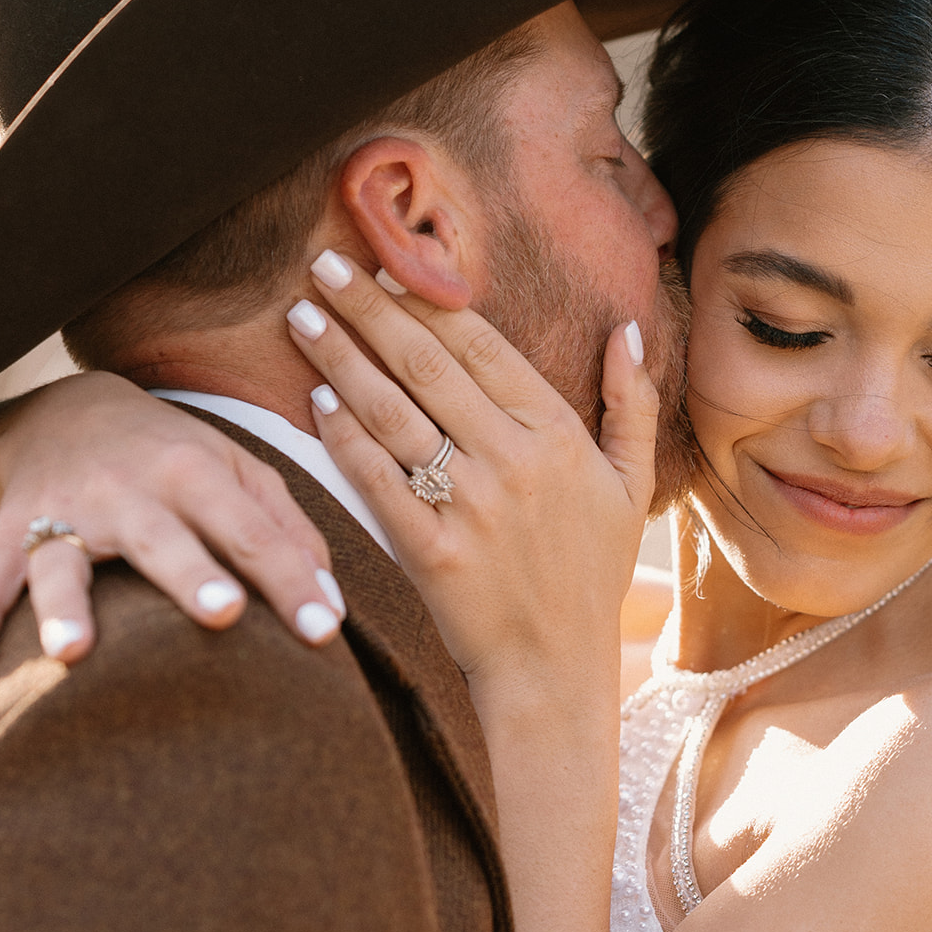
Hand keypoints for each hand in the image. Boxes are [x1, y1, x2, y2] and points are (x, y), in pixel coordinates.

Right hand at [0, 372, 344, 679]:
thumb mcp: (238, 472)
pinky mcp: (10, 533)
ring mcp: (63, 512)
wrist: (66, 413)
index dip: (289, 581)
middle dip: (191, 577)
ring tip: (73, 654)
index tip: (324, 632)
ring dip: (65, 606)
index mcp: (194, 471)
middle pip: (163, 538)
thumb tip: (331, 603)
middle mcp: (128, 489)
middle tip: (224, 615)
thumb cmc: (176, 459)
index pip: (251, 531)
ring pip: (62, 561)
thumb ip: (286, 531)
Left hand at [291, 250, 657, 691]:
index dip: (427, 298)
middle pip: (425, 364)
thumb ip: (630, 404)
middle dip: (368, 306)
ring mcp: (470, 506)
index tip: (386, 261)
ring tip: (301, 318)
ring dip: (340, 358)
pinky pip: (375, 480)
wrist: (555, 669)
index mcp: (557, 435)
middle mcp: (513, 461)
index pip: (480, 345)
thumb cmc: (589, 576)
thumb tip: (627, 328)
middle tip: (323, 263)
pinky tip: (314, 400)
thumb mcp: (629, 487)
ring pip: (392, 412)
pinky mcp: (430, 552)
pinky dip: (343, 437)